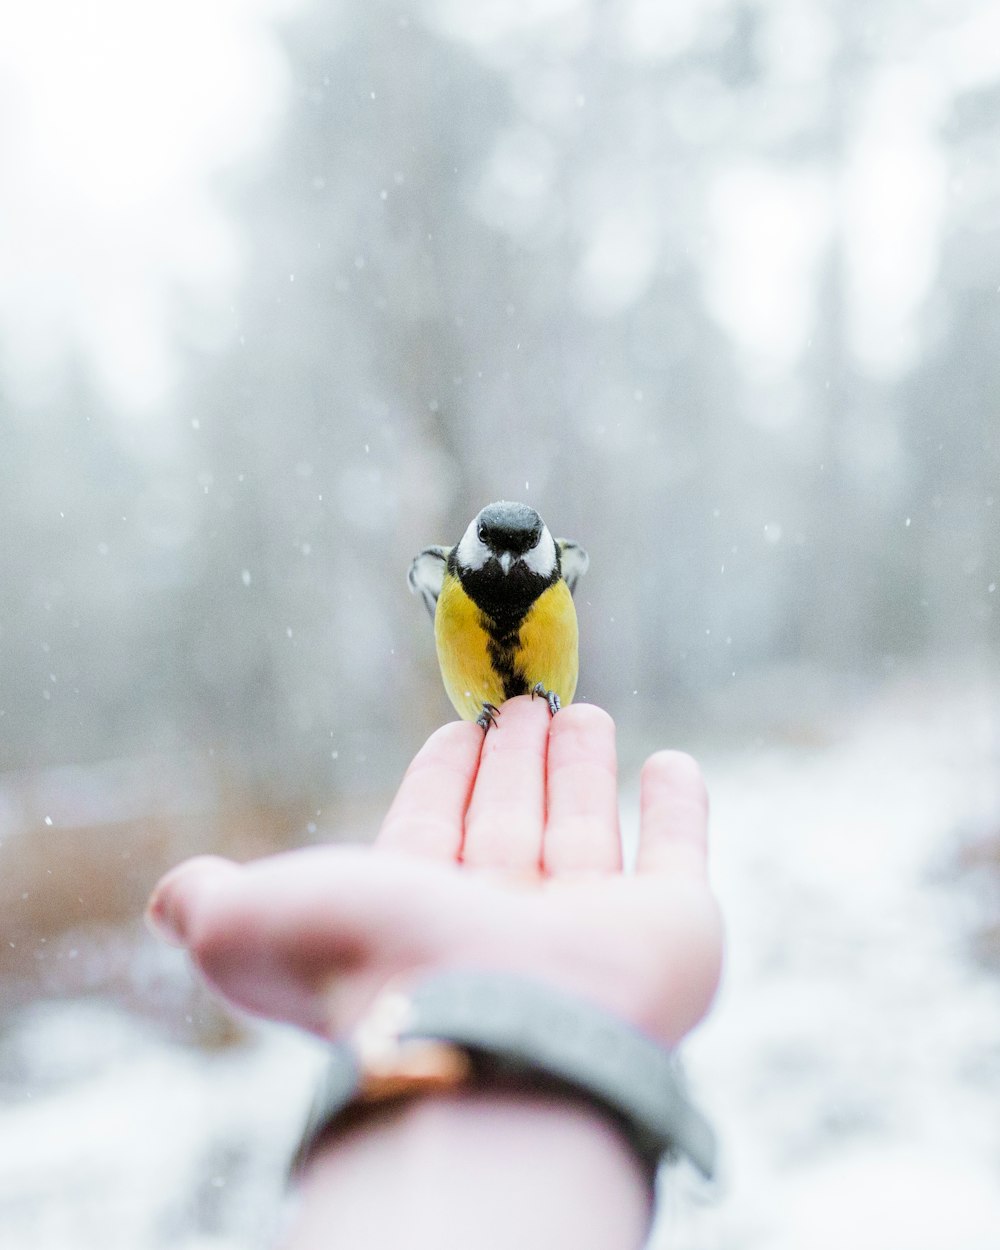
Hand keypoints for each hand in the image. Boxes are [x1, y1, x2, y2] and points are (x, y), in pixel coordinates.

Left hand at [147, 696, 721, 1048]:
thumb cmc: (378, 974)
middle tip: (525, 702)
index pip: (433, 829)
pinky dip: (680, 808)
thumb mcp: (257, 925)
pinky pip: (679, 852)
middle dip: (514, 760)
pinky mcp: (673, 927)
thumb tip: (166, 894)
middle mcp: (506, 924)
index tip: (455, 727)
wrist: (500, 1043)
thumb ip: (214, 903)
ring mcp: (594, 927)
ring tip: (578, 710)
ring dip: (582, 768)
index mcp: (422, 917)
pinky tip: (673, 762)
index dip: (442, 777)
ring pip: (587, 826)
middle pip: (511, 821)